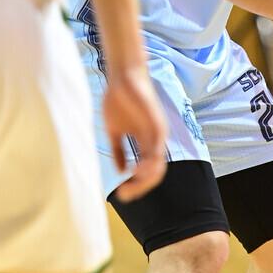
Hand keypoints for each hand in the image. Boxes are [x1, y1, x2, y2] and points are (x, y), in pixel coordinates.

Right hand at [103, 66, 167, 201]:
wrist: (122, 76)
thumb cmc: (118, 100)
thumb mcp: (114, 131)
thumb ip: (118, 150)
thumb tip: (121, 171)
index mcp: (146, 142)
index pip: (147, 171)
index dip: (137, 185)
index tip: (121, 194)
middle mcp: (155, 140)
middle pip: (155, 173)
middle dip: (141, 188)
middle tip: (125, 196)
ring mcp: (157, 133)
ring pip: (158, 165)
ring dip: (145, 180)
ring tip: (131, 186)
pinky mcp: (155, 125)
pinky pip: (156, 149)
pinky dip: (148, 163)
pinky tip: (137, 171)